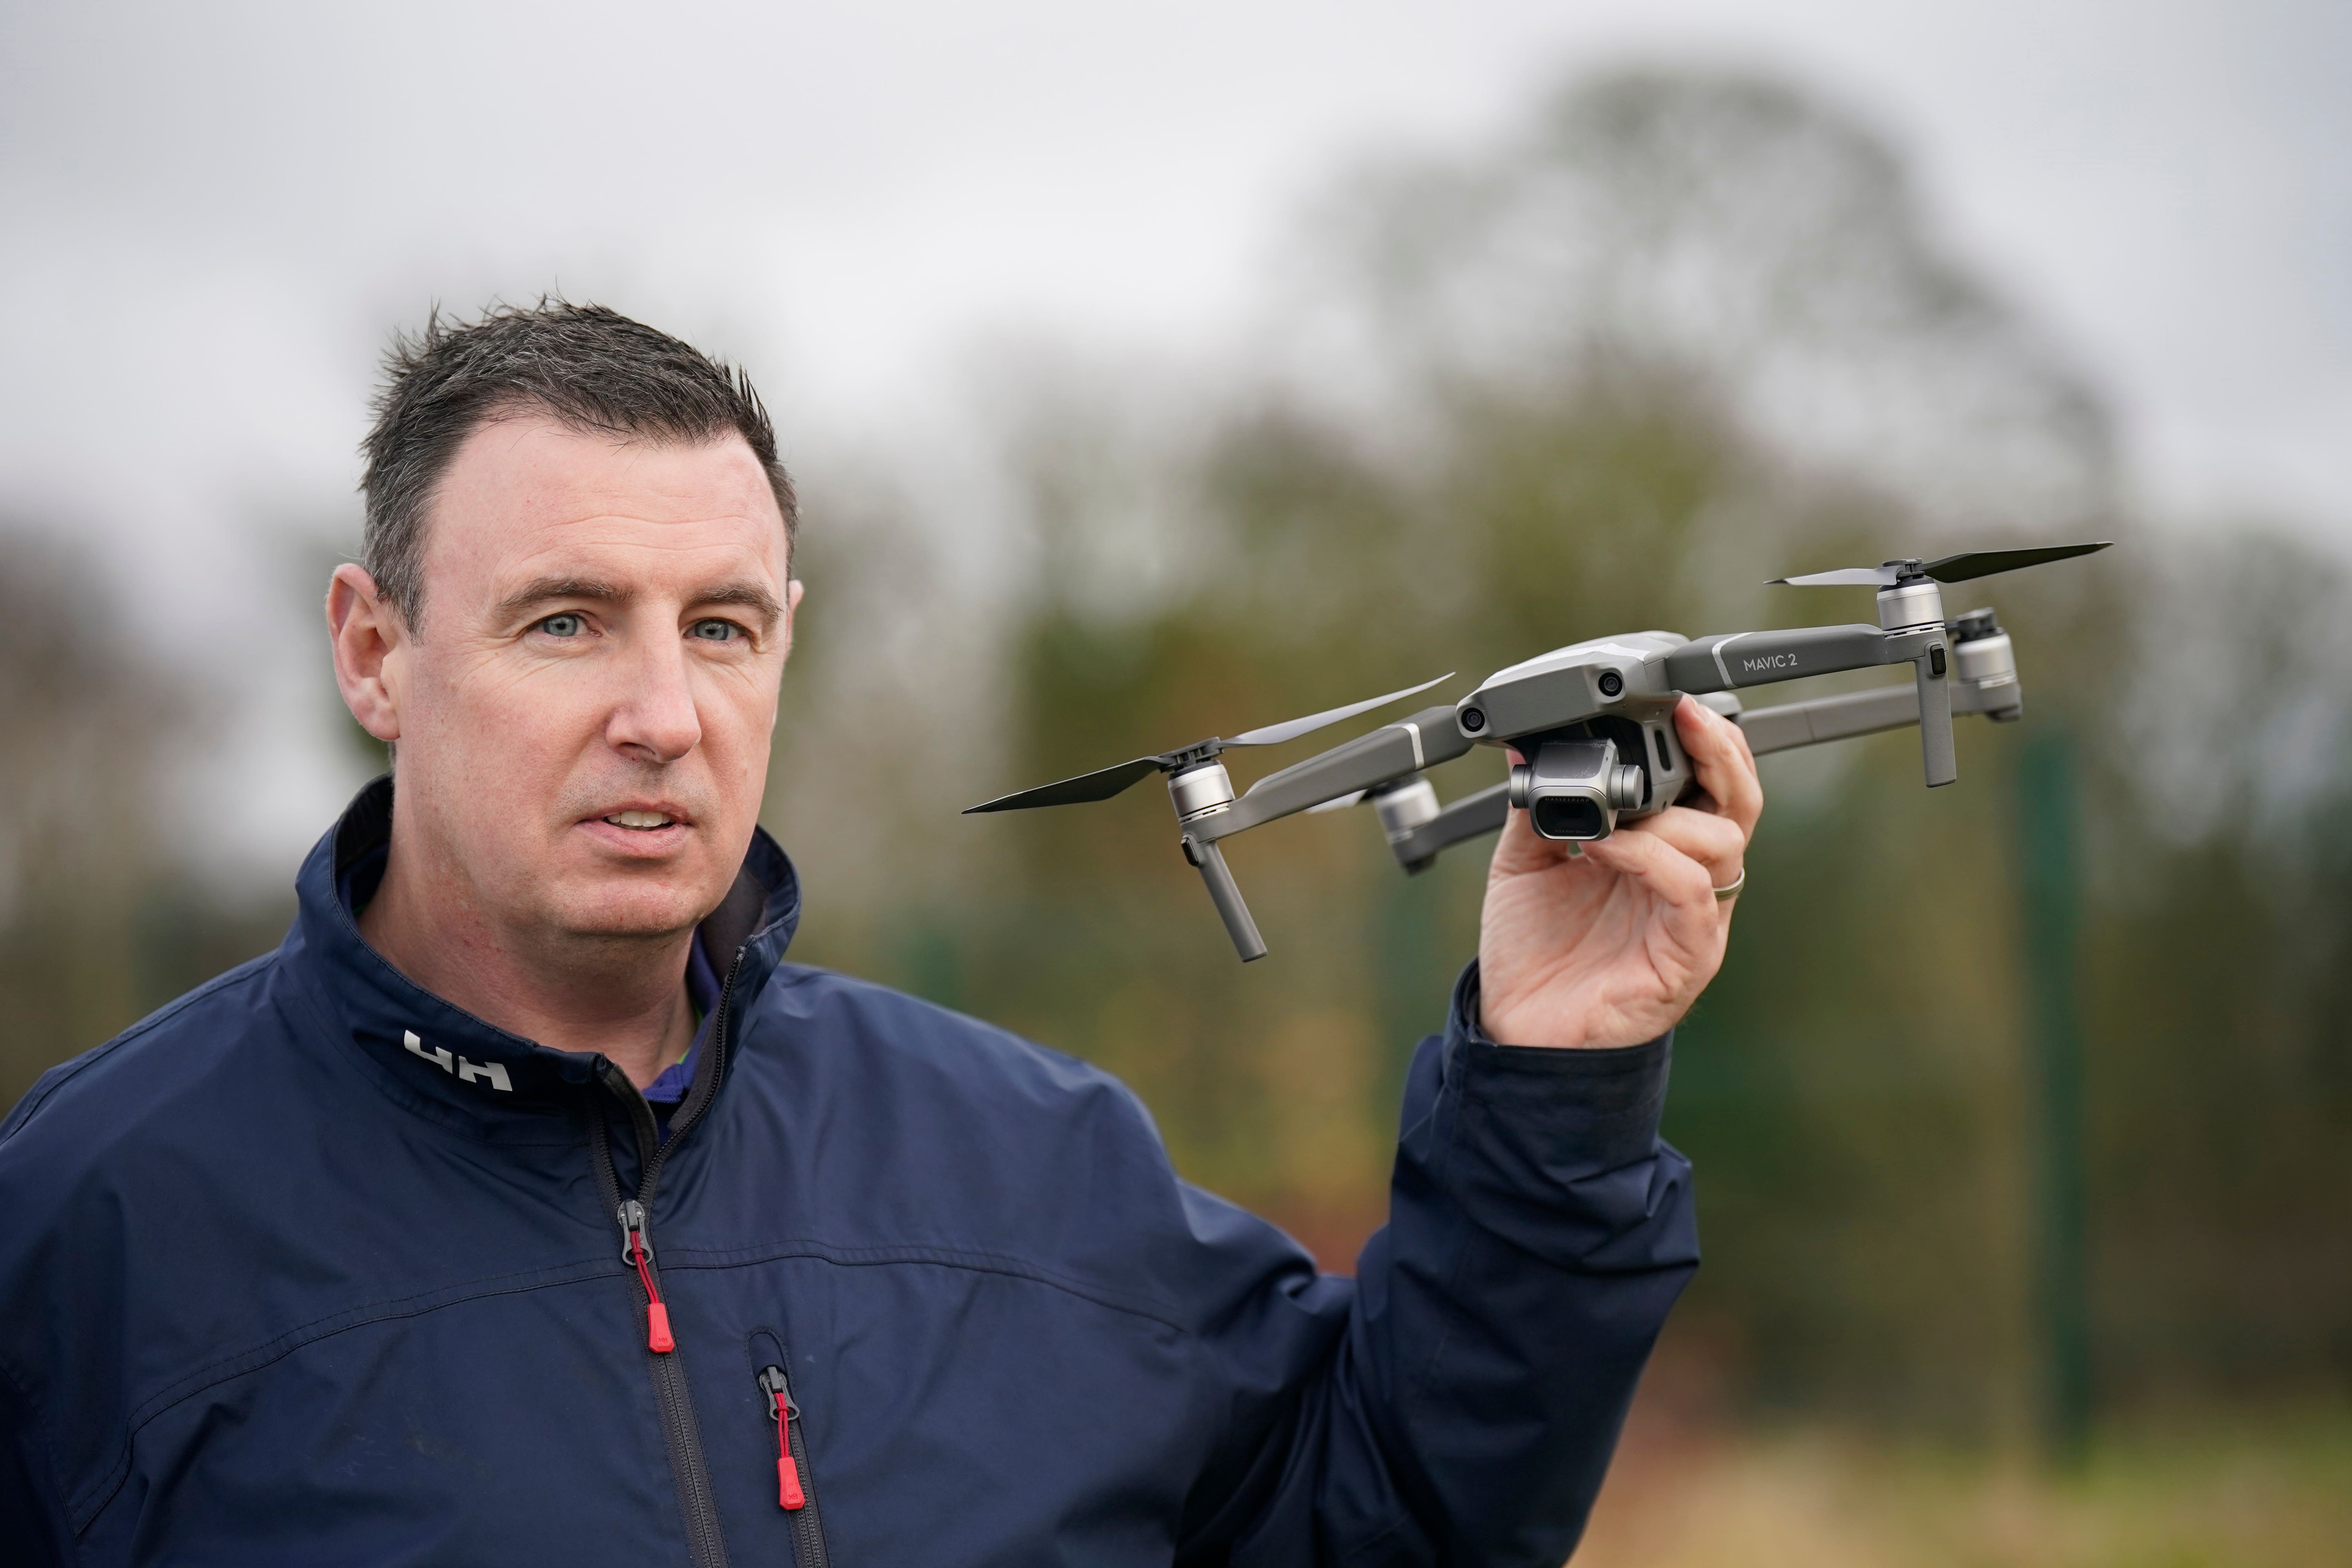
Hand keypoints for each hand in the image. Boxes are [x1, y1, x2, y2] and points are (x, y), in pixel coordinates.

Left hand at [1477, 696, 1762, 1047]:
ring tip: (1608, 815)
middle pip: (1740, 804)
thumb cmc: (1534, 952)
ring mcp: (1693, 920)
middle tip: (1686, 718)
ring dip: (1669, 814)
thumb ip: (1535, 806)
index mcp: (1661, 853)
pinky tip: (1605, 848)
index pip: (1711, 786)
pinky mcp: (1687, 958)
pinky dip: (1653, 858)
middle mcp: (1688, 882)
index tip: (1675, 701)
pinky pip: (1692, 893)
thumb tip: (1530, 749)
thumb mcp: (1525, 862)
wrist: (1516, 1026)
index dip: (1708, 742)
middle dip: (1721, 754)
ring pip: (1723, 843)